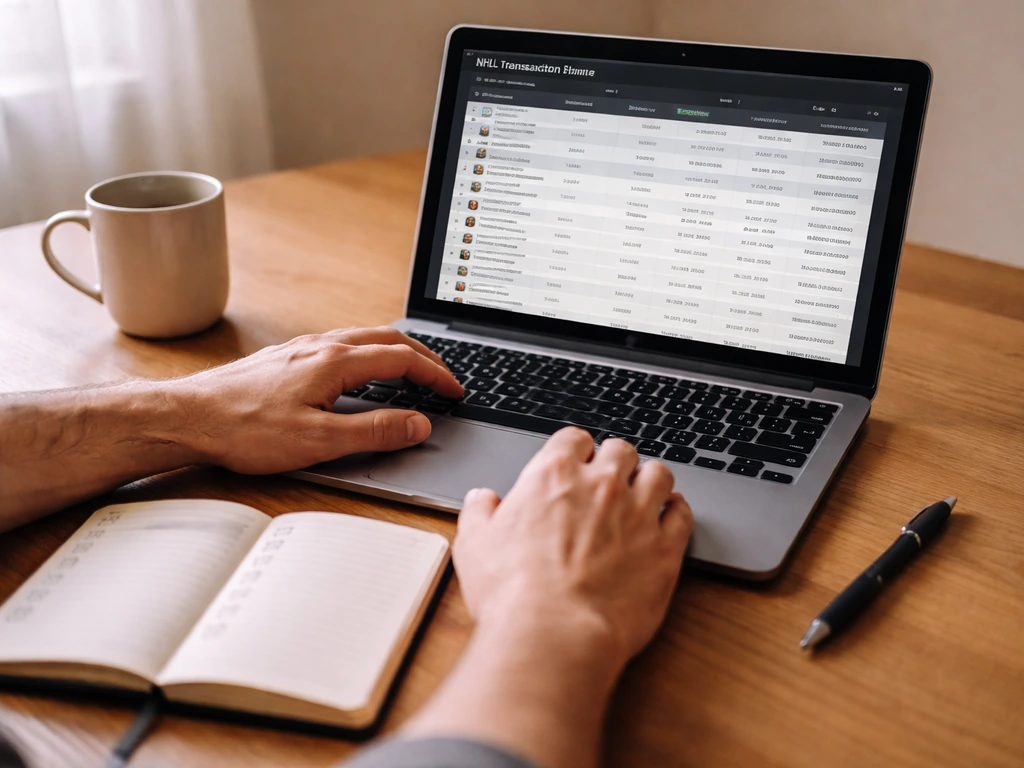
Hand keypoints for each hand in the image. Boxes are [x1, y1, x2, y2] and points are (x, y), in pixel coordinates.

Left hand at [168, 326, 463, 472]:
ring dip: (397, 351)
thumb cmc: (243, 430)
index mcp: (335, 362)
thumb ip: (374, 432)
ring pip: (363, 337)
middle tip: (445, 378)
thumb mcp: (318, 441)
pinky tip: (361, 370)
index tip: (455, 391)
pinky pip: (341, 343)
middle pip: (388, 339)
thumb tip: (418, 424)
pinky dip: (369, 352)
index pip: (402, 359)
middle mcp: (320, 346)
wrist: (186, 417)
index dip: (435, 375)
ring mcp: (301, 348)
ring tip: (413, 370)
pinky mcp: (285, 357)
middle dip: (424, 357)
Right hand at [454, 427, 692, 669]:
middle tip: (611, 479)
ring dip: (651, 480)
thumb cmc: (512, 593)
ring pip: (659, 474)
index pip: (574, 439)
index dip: (576, 449)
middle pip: (621, 450)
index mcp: (553, 475)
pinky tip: (670, 516)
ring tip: (644, 493)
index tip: (576, 461)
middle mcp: (601, 486)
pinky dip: (677, 511)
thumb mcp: (474, 545)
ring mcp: (637, 514)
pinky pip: (683, 514)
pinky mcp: (665, 548)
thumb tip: (482, 500)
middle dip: (616, 460)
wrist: (554, 635)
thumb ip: (479, 513)